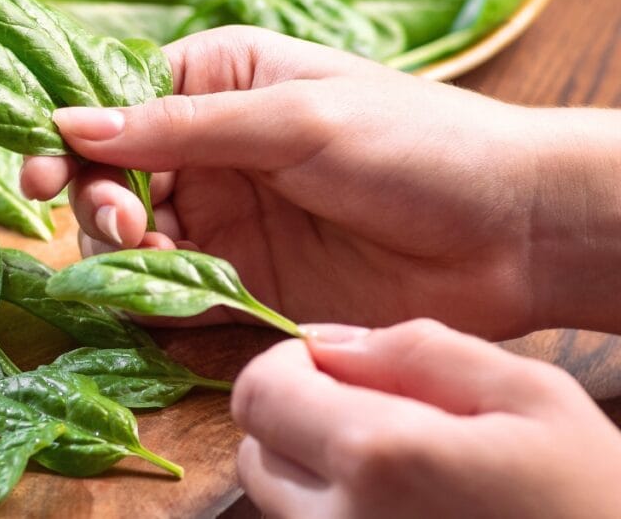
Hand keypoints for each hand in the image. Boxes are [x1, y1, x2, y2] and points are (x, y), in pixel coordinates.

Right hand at [20, 26, 620, 336]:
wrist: (506, 231)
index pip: (114, 103)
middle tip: (124, 222)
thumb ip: (182, 126)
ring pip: (131, 239)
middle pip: (109, 177)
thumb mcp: (295, 119)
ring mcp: (223, 218)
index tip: (36, 170)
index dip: (68, 135)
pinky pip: (173, 292)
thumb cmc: (413, 144)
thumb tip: (70, 121)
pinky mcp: (242, 279)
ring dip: (125, 253)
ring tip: (157, 257)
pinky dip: (158, 298)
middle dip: (99, 200)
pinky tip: (172, 296)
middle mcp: (209, 150)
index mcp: (219, 82)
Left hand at [231, 320, 620, 518]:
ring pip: (279, 506)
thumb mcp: (530, 396)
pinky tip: (408, 511)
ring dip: (315, 473)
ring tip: (402, 473)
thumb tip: (323, 340)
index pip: (257, 394)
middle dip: (296, 419)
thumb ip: (415, 350)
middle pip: (255, 453)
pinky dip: (337, 515)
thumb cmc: (597, 500)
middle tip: (377, 418)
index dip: (288, 365)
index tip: (337, 367)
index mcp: (379, 459)